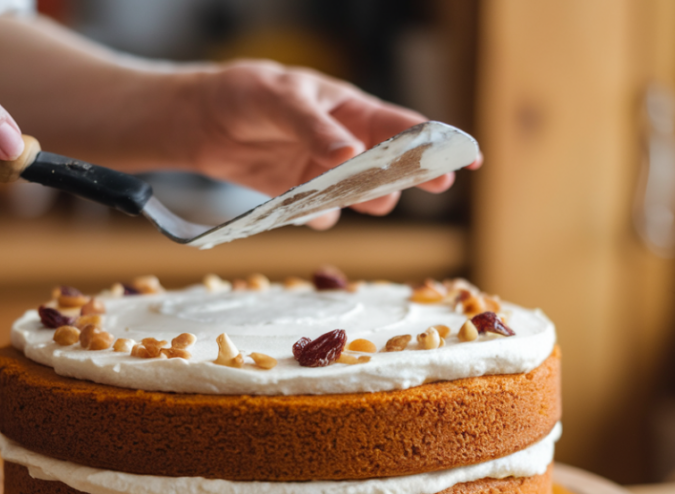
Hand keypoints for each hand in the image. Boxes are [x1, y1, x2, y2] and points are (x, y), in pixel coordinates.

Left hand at [186, 60, 482, 228]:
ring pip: (363, 197)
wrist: (203, 121)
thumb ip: (315, 128)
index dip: (441, 142)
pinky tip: (302, 207)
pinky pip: (323, 216)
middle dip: (412, 179)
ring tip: (346, 194)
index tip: (471, 158)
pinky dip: (318, 217)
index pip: (407, 127)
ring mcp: (326, 173)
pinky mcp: (301, 196)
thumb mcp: (280, 100)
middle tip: (428, 186)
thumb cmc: (247, 94)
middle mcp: (348, 145)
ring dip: (362, 201)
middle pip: (394, 169)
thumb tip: (350, 156)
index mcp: (353, 111)